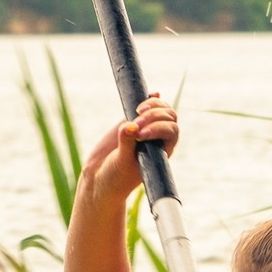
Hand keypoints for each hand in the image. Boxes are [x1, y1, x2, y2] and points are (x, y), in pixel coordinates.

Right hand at [79, 94, 179, 210]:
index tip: (140, 135)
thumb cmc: (116, 176)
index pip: (171, 131)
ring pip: (160, 109)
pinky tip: (151, 94)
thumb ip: (126, 143)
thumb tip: (132, 126)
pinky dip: (150, 100)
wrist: (100, 177)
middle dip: (153, 116)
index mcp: (161, 151)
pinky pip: (146, 107)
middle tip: (135, 123)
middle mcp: (158, 139)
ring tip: (136, 111)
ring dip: (152, 105)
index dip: (158, 127)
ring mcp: (146, 128)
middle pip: (168, 117)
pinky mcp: (133, 122)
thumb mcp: (121, 162)